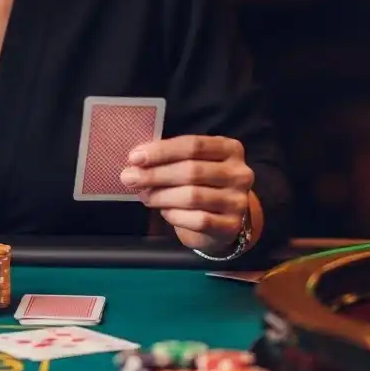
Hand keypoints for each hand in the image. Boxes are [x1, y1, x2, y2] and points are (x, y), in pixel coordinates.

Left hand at [120, 135, 255, 254]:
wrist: (222, 219)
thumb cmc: (201, 184)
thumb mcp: (192, 163)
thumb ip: (169, 158)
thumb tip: (136, 162)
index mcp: (230, 149)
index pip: (193, 145)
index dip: (162, 151)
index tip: (135, 157)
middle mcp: (240, 173)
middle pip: (192, 170)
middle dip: (155, 174)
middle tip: (129, 178)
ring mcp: (238, 201)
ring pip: (193, 196)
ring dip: (161, 196)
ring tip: (144, 196)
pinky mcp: (232, 225)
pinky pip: (198, 220)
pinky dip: (175, 215)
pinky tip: (165, 212)